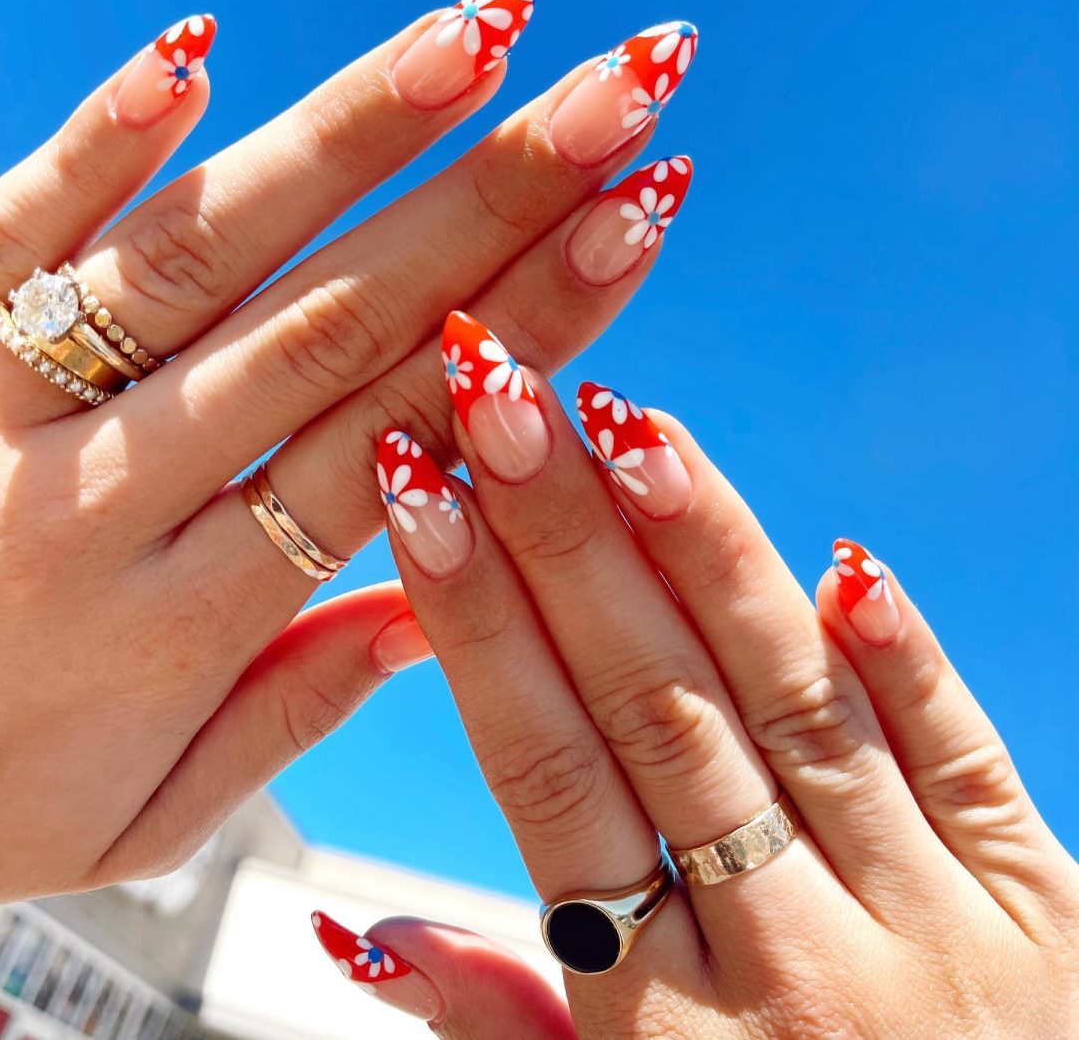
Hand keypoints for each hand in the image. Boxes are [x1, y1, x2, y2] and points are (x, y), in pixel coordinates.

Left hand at [0, 0, 699, 899]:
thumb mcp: (140, 816)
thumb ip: (294, 712)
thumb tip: (438, 608)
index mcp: (182, 623)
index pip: (396, 443)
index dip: (531, 326)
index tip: (639, 216)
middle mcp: (102, 501)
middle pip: (333, 325)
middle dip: (494, 197)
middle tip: (620, 84)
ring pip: (199, 254)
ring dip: (346, 137)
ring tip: (479, 34)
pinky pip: (16, 224)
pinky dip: (105, 138)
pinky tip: (197, 44)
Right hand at [317, 315, 1078, 1037]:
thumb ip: (508, 1031)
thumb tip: (367, 928)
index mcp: (672, 1032)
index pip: (550, 781)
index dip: (481, 632)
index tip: (424, 498)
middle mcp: (799, 961)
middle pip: (658, 711)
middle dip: (566, 541)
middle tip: (502, 400)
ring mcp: (936, 922)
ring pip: (796, 707)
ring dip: (706, 558)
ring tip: (634, 428)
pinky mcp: (1046, 904)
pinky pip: (966, 758)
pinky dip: (904, 656)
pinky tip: (845, 557)